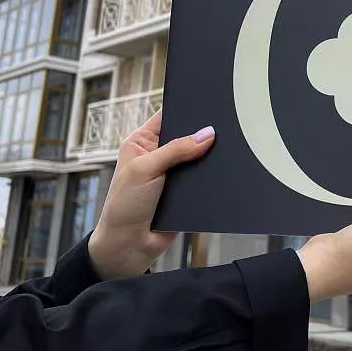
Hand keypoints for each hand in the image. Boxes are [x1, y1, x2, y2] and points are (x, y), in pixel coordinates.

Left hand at [87, 111, 215, 279]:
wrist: (128, 247)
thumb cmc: (123, 206)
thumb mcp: (145, 170)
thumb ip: (176, 150)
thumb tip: (207, 134)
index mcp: (142, 142)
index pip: (168, 116)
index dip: (186, 109)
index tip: (209, 103)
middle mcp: (159, 155)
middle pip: (187, 137)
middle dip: (202, 136)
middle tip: (222, 130)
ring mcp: (173, 174)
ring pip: (198, 159)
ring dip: (207, 160)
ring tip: (227, 151)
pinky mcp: (186, 193)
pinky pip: (204, 180)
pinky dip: (211, 179)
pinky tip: (223, 174)